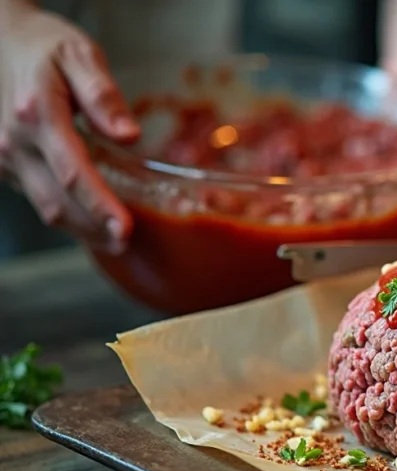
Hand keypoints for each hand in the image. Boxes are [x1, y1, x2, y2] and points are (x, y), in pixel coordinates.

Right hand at [0, 2, 137, 253]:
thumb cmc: (44, 46)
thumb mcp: (79, 54)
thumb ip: (103, 94)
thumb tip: (129, 134)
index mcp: (37, 114)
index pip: (73, 172)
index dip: (100, 206)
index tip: (126, 228)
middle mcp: (14, 141)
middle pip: (57, 200)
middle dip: (94, 229)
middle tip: (127, 243)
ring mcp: (3, 155)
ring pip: (44, 205)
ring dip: (79, 228)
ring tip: (113, 240)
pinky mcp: (3, 163)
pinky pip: (36, 196)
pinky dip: (64, 212)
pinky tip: (90, 220)